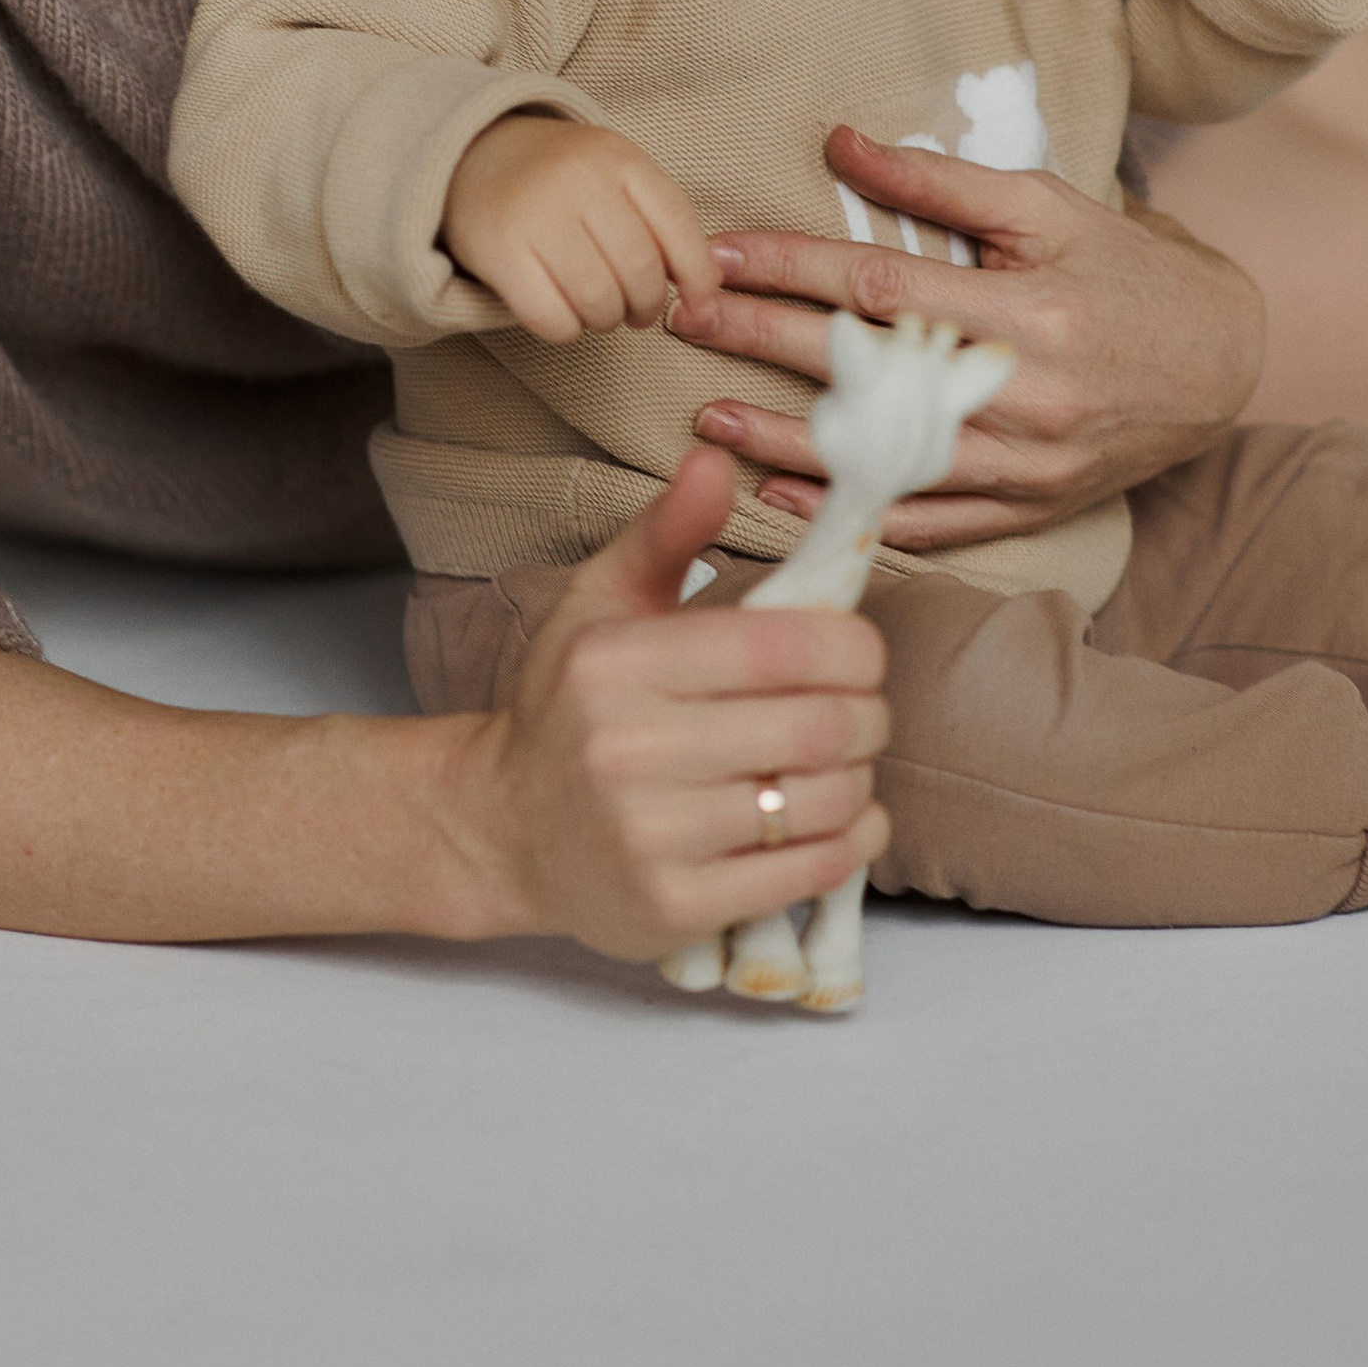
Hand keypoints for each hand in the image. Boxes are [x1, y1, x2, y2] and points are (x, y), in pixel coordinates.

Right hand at [443, 112, 720, 344]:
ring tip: (598, 312)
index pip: (677, 223)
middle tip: (635, 313)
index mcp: (617, 156)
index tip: (696, 301)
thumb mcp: (611, 172)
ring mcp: (535, 213)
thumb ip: (656, 217)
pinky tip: (561, 316)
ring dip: (605, 320)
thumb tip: (704, 289)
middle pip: (639, 270)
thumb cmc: (557, 177)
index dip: (696, 274)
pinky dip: (565, 330)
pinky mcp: (498, 250)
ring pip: (598, 298)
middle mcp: (578, 179)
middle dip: (646, 306)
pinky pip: (550, 317)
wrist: (468, 154)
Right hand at [457, 449, 890, 958]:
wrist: (499, 828)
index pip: (789, 647)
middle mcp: (630, 750)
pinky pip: (811, 870)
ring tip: (840, 762)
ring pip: (825, 799)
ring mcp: (652, 836)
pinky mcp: (675, 907)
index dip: (855, 647)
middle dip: (868, 714)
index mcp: (619, 664)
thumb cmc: (564, 707)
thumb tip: (715, 459)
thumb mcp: (599, 605)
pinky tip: (842, 816)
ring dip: (861, 778)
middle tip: (861, 710)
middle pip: (822, 727)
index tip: (856, 653)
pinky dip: (853, 838)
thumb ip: (665, 532)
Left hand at [668, 126, 1264, 546]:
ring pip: (885, 458)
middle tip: (681, 320)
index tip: (718, 254)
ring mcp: (1025, 464)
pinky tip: (781, 494)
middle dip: (762, 341)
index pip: (882, 284)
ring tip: (705, 418)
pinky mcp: (1028, 508)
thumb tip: (838, 142)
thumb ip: (940, 180)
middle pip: (868, 369)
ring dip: (785, 441)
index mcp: (1028, 309)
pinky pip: (925, 522)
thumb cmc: (1127, 269)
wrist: (1224, 360)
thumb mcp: (1048, 206)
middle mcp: (1023, 394)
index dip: (792, 268)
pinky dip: (850, 509)